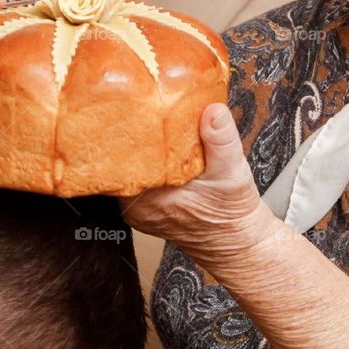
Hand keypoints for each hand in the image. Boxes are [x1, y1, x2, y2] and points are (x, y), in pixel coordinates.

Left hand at [120, 104, 264, 260]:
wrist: (232, 239)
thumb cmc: (231, 211)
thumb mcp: (232, 172)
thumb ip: (221, 140)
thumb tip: (212, 112)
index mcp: (149, 200)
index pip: (117, 166)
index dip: (119, 139)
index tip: (122, 113)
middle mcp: (135, 208)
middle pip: (116, 167)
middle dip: (126, 140)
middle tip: (130, 109)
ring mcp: (135, 210)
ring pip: (123, 174)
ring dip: (132, 152)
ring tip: (137, 123)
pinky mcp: (141, 209)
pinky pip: (132, 181)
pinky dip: (140, 165)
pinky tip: (147, 147)